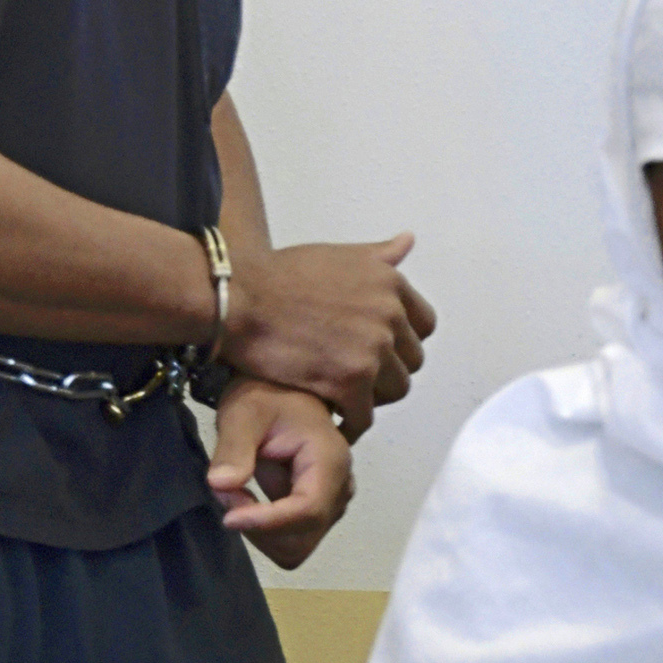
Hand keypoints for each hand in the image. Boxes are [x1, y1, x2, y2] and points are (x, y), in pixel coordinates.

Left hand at [208, 378, 352, 569]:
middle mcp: (339, 489)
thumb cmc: (264, 396)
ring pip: (296, 548)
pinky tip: (246, 501)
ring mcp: (330, 504)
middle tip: (228, 494)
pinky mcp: (315, 512)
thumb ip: (234, 448)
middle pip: (302, 539)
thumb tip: (221, 485)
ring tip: (236, 493)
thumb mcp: (243, 412)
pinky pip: (290, 541)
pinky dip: (264, 532)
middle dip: (260, 528)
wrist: (280, 394)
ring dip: (259, 532)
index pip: (308, 510)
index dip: (269, 522)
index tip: (229, 518)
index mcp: (329, 461)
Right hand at [218, 234, 435, 437]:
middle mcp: (389, 314)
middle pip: (411, 361)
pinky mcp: (351, 381)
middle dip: (387, 368)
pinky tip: (332, 416)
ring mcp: (373, 349)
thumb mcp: (333, 255)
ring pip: (395, 390)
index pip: (424, 325)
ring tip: (343, 392)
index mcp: (389, 283)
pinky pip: (364, 415)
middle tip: (354, 371)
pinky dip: (350, 421)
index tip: (380, 347)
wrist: (238, 298)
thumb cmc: (277, 276)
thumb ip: (377, 255)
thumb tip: (407, 241)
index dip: (401, 339)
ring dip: (371, 395)